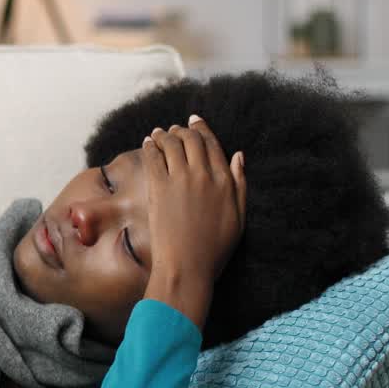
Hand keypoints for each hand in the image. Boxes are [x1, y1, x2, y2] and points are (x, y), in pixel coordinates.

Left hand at [141, 115, 246, 329]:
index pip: (212, 144)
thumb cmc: (214, 248)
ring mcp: (180, 180)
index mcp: (224, 181)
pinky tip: (148, 143)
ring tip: (159, 134)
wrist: (187, 266)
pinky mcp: (158, 188)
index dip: (202, 129)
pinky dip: (150, 146)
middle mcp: (203, 175)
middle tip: (175, 129)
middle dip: (182, 130)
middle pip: (191, 139)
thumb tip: (239, 155)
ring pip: (171, 143)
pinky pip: (153, 157)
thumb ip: (240, 184)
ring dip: (164, 135)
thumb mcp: (239, 217)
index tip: (194, 121)